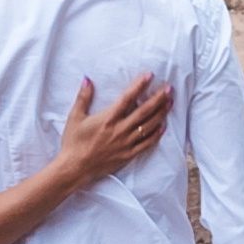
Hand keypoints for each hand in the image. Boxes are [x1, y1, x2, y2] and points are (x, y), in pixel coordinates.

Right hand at [52, 70, 170, 189]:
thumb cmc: (73, 142)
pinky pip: (146, 144)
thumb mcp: (75, 117)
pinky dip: (156, 135)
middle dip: (158, 98)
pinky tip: (163, 127)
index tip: (149, 75)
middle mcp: (120, 130)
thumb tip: (87, 78)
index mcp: (108, 119)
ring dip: (161, 114)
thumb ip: (83, 97)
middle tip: (170, 89)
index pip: (128, 98)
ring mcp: (125, 143)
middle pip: (144, 111)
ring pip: (148, 126)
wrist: (74, 168)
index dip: (140, 85)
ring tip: (170, 103)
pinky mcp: (128, 155)